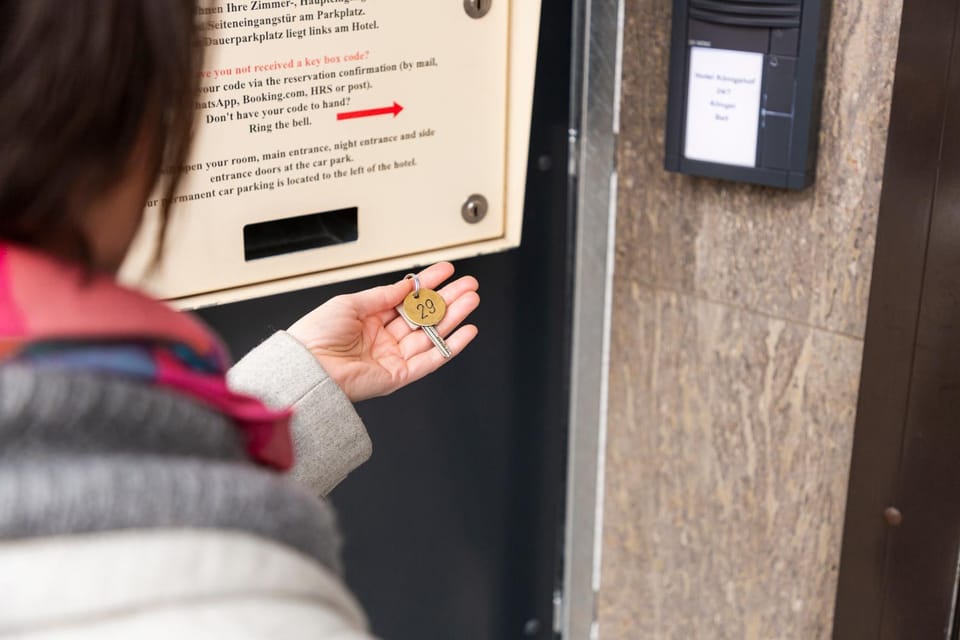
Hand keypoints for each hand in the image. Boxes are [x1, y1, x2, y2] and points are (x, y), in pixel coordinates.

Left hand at [287, 262, 479, 401]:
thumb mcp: (350, 303)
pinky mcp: (399, 376)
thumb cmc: (316, 336)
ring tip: (471, 300)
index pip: (406, 299)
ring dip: (454, 317)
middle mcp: (383, 339)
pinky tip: (466, 331)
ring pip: (431, 335)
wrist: (307, 367)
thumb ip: (383, 296)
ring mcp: (392, 357)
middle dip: (447, 299)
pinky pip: (431, 360)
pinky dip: (451, 346)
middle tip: (468, 284)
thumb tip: (406, 286)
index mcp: (369, 320)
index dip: (427, 284)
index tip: (446, 271)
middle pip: (424, 316)